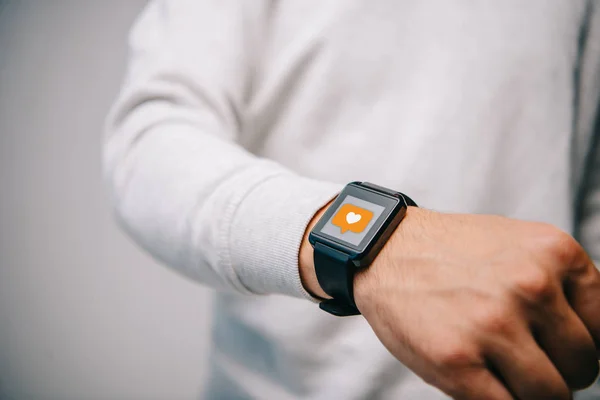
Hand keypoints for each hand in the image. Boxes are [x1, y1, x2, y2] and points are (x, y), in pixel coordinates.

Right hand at [300, 207, 599, 398]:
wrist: (385, 250)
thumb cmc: (453, 253)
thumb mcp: (519, 245)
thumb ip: (562, 286)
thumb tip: (596, 346)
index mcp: (555, 252)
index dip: (582, 345)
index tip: (557, 349)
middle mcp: (530, 286)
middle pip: (582, 365)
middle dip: (557, 369)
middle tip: (523, 358)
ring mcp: (493, 324)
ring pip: (550, 394)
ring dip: (528, 390)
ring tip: (498, 366)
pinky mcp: (457, 361)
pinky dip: (498, 399)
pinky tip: (479, 376)